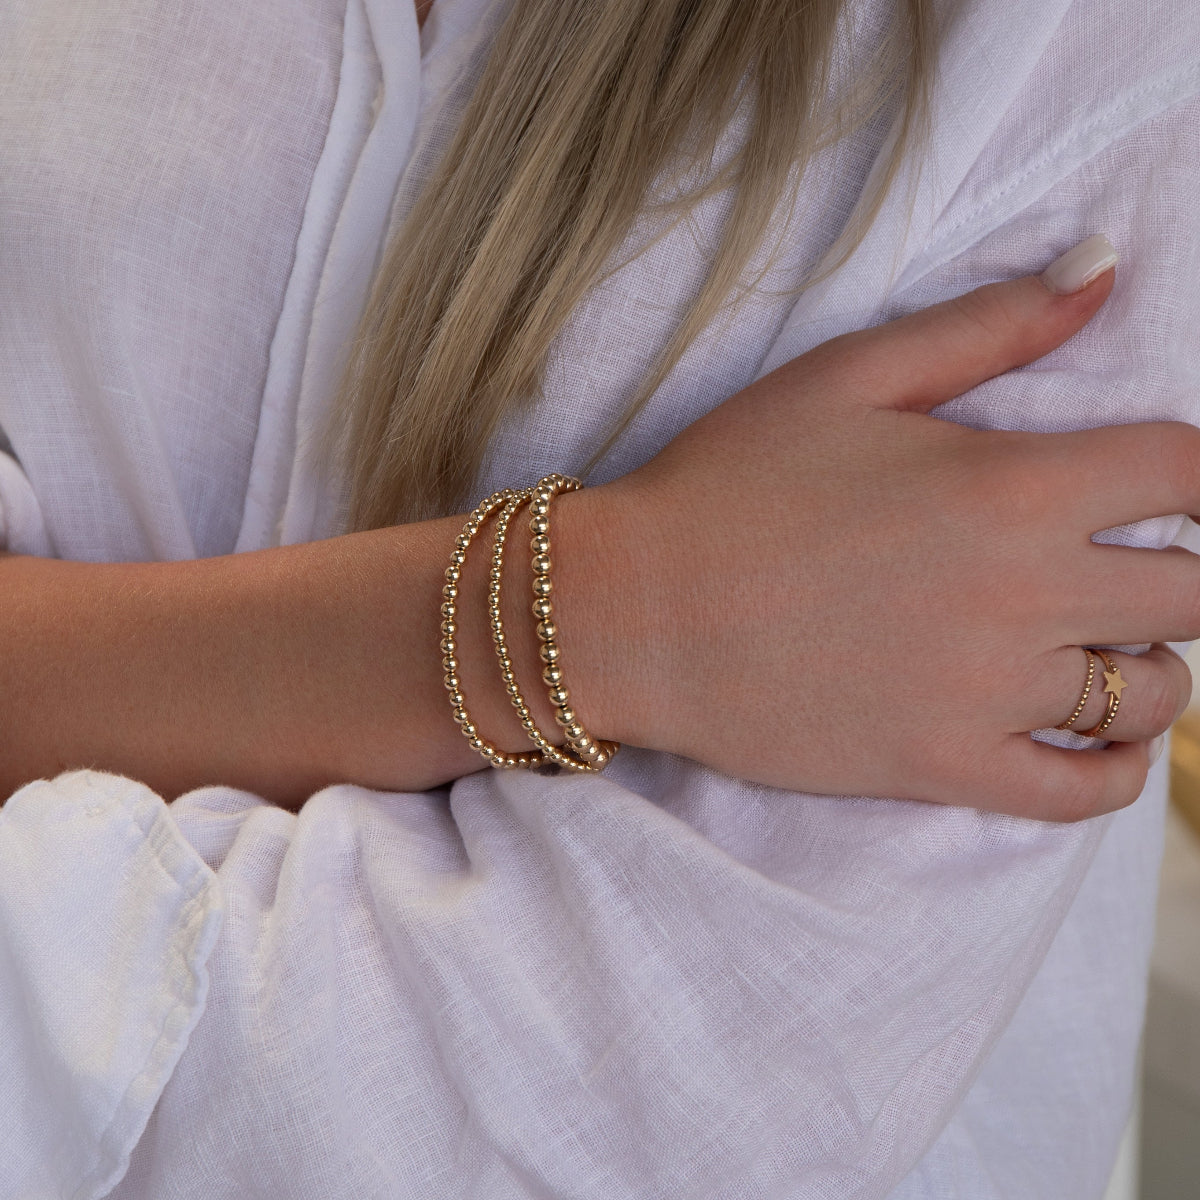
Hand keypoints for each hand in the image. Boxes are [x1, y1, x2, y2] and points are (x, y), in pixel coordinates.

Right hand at [588, 255, 1197, 819]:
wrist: (632, 611)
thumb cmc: (727, 484)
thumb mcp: (847, 376)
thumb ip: (988, 324)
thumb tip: (1105, 264)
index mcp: (1011, 486)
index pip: (1188, 470)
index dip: (1198, 471)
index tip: (1165, 482)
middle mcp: (1022, 596)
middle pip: (1198, 591)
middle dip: (1185, 567)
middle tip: (1126, 561)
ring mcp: (986, 695)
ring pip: (1151, 694)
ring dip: (1148, 664)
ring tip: (1098, 644)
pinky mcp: (941, 768)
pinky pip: (1080, 794)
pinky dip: (1116, 772)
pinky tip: (1100, 740)